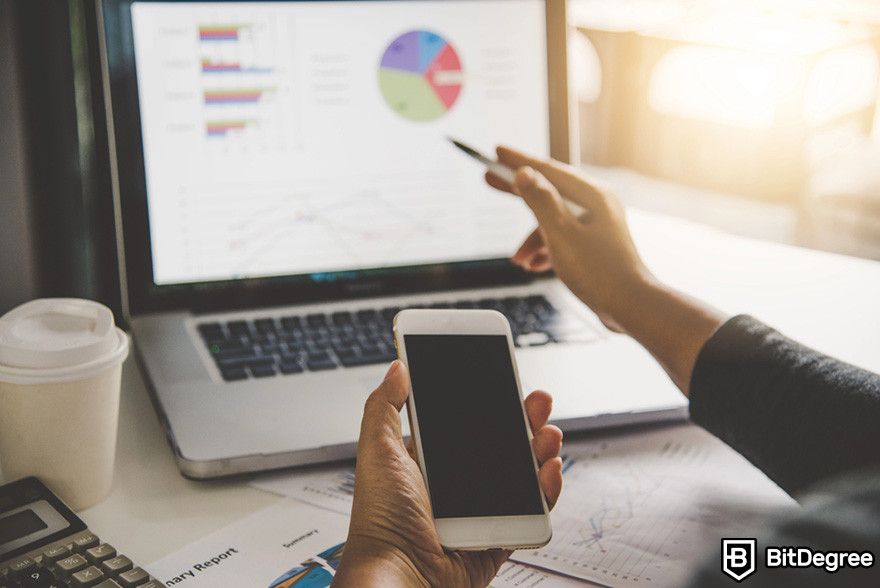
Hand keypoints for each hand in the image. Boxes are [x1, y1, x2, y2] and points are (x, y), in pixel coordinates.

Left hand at [333, 361, 562, 586]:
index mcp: (429, 460)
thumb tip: (398, 366)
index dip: (489, 402)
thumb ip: (385, 405)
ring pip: (521, 474)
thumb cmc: (381, 519)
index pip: (467, 423)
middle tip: (539, 402)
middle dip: (524, 419)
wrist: (400, 574)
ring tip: (548, 434)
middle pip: (501, 444)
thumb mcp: (377, 450)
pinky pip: (531, 511)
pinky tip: (548, 470)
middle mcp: (456, 484)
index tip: (506, 381)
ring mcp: (480, 510)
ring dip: (540, 449)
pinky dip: (546, 490)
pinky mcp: (498, 536)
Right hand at [485, 146, 651, 331]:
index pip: (548, 169)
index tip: (498, 151)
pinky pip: (562, 239)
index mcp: (592, 195)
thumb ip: (540, 201)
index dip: (520, 161)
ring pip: (553, 221)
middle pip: (549, 191)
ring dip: (532, 238)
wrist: (630, 307)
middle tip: (491, 180)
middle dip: (519, 194)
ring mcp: (597, 226)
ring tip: (519, 259)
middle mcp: (597, 205)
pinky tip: (535, 265)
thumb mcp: (560, 233)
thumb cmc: (600, 271)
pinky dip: (546, 250)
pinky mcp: (595, 246)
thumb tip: (525, 173)